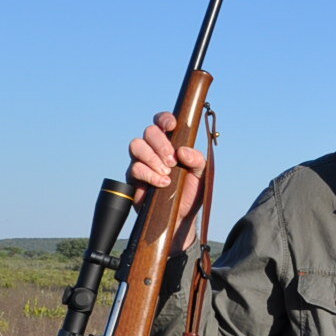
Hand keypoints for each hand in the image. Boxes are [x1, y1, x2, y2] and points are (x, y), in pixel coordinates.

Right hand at [128, 111, 207, 253]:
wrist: (181, 216)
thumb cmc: (191, 191)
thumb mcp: (201, 174)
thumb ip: (197, 160)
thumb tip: (183, 150)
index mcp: (171, 143)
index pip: (162, 122)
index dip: (164, 119)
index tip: (172, 126)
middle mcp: (154, 149)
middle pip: (148, 131)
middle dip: (161, 144)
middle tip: (172, 161)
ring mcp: (142, 162)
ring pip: (136, 145)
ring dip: (152, 158)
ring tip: (167, 173)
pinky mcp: (134, 178)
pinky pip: (135, 168)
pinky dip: (149, 174)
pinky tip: (162, 183)